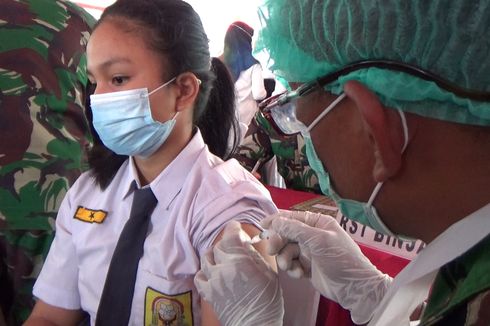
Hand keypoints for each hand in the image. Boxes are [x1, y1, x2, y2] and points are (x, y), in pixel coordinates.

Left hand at [195, 221, 283, 325]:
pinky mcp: (208, 293)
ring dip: (215, 256)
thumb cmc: (267, 301)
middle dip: (227, 244)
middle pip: (218, 246)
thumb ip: (254, 255)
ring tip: (223, 261)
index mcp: (240, 261)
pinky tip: (214, 274)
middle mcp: (223, 268)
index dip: (233, 228)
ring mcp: (213, 281)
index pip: (230, 234)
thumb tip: (245, 244)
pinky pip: (199, 276)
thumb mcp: (268, 273)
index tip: (236, 228)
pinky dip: (205, 272)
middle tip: (235, 249)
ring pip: (206, 258)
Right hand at [261, 210, 391, 324]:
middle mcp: (312, 235)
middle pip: (286, 234)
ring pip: (287, 250)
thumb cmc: (340, 258)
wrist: (354, 287)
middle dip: (279, 242)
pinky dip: (293, 268)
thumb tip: (275, 221)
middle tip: (272, 251)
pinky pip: (292, 263)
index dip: (277, 220)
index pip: (292, 217)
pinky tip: (300, 274)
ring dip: (285, 258)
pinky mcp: (308, 266)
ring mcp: (310, 251)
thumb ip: (295, 229)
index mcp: (318, 223)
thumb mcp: (318, 240)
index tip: (262, 224)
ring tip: (290, 267)